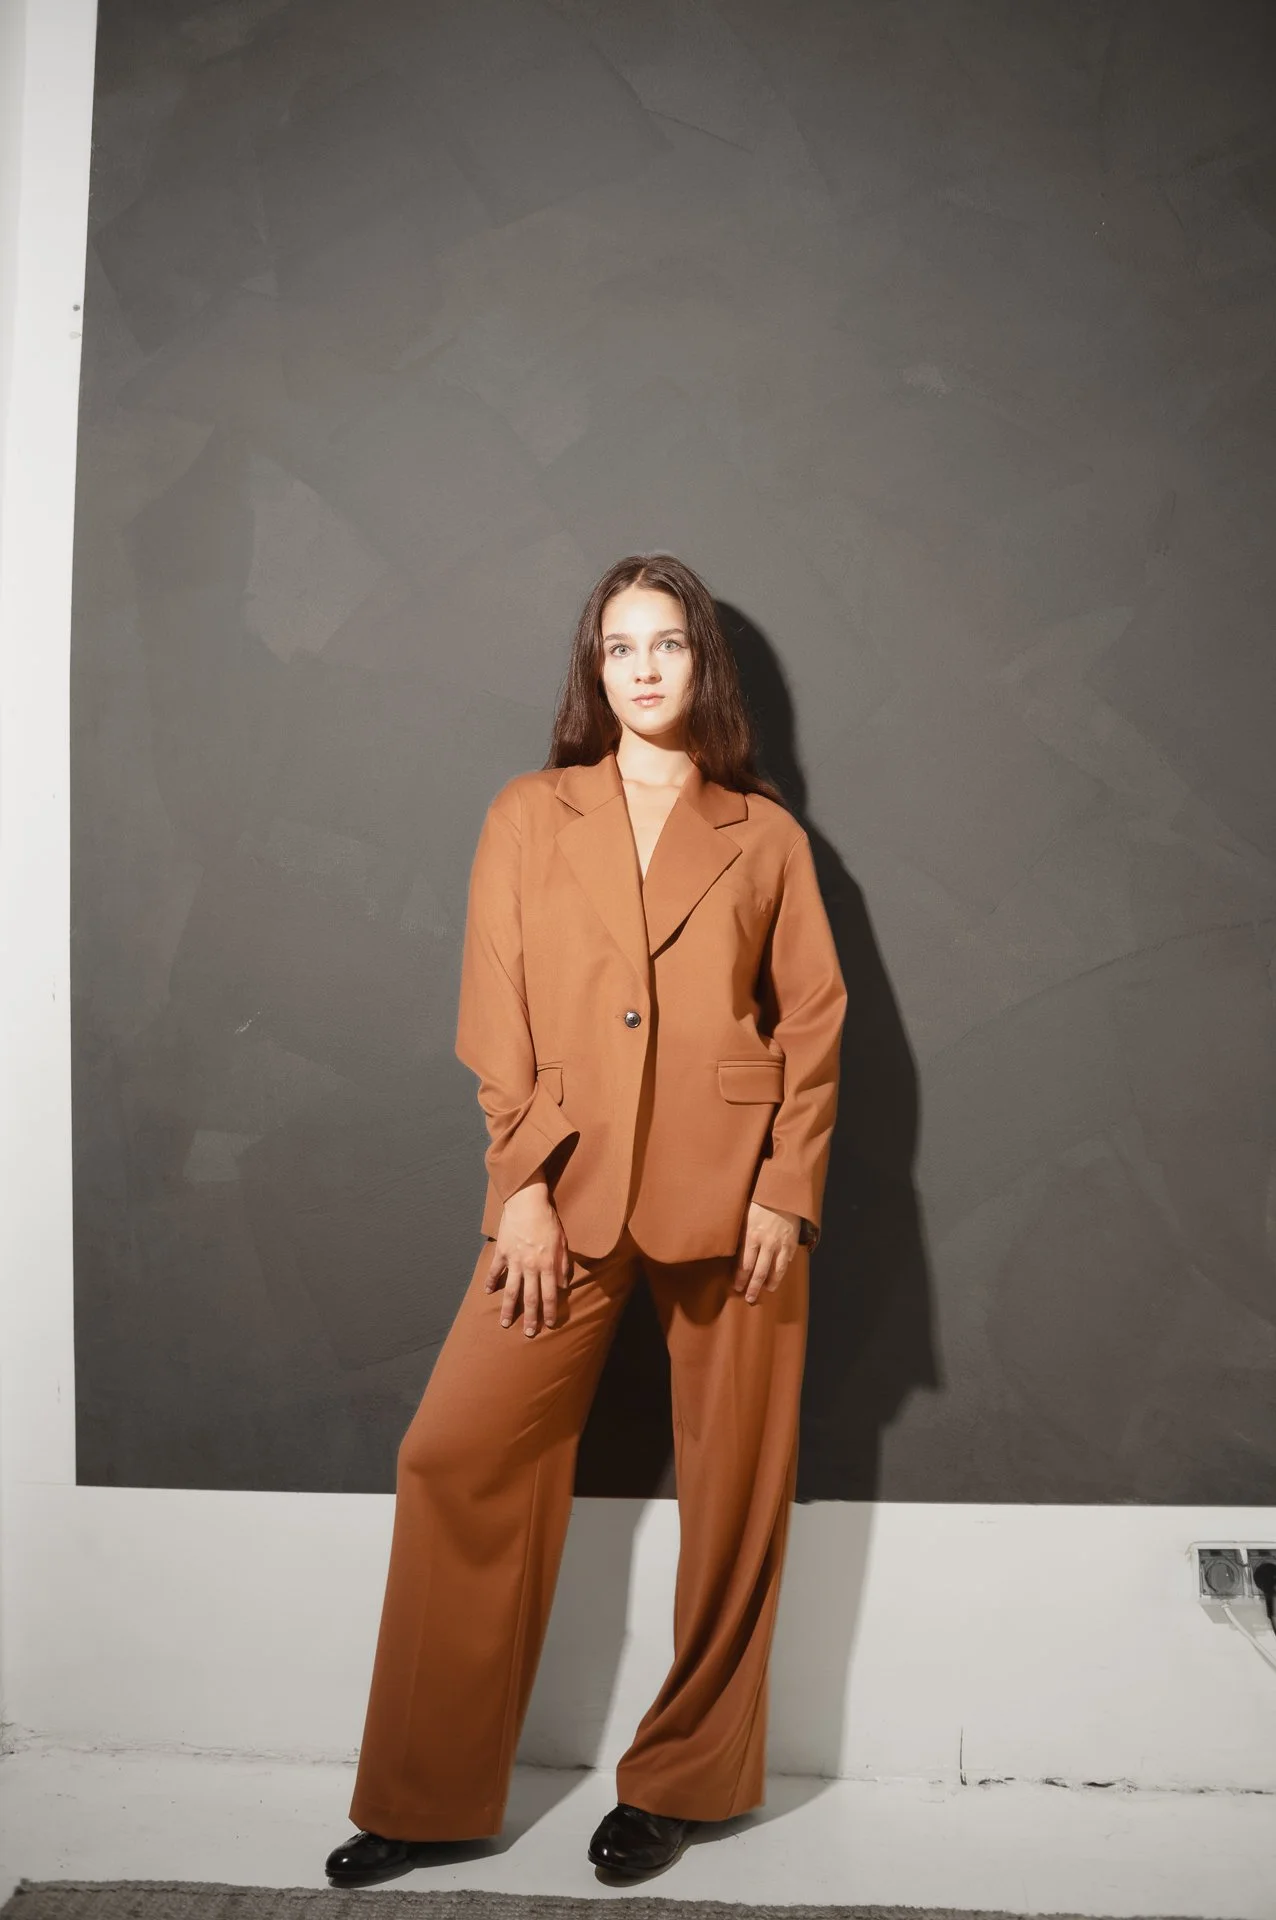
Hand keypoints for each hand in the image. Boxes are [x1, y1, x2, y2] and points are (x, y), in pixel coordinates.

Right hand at [486, 1177, 569, 1336]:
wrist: (527, 1202)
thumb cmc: (548, 1220)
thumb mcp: (562, 1242)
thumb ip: (562, 1265)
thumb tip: (563, 1285)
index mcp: (547, 1264)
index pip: (549, 1295)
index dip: (549, 1312)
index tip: (549, 1325)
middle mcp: (530, 1266)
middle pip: (530, 1298)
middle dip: (530, 1318)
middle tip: (529, 1334)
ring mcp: (514, 1260)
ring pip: (510, 1290)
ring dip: (509, 1309)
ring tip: (505, 1323)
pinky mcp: (502, 1252)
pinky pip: (495, 1271)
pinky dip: (490, 1282)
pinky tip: (487, 1293)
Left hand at [733, 1200, 801, 1301]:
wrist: (782, 1192)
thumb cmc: (759, 1203)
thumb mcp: (744, 1217)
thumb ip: (740, 1235)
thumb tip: (733, 1253)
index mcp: (751, 1236)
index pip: (744, 1265)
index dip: (741, 1279)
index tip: (737, 1288)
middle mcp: (767, 1243)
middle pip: (759, 1272)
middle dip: (754, 1287)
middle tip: (750, 1298)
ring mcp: (781, 1244)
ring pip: (776, 1270)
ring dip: (771, 1283)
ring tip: (768, 1290)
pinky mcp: (792, 1242)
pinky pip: (787, 1261)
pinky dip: (783, 1270)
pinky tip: (779, 1276)